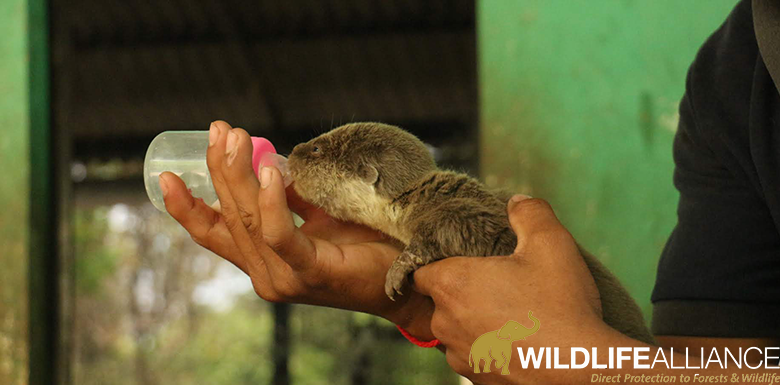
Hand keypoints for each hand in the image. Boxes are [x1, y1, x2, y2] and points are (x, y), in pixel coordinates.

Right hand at [159, 121, 434, 338]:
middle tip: (217, 130)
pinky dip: (270, 201)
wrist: (410, 276)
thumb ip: (290, 197)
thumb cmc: (368, 244)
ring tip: (232, 138)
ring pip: (248, 221)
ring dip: (237, 176)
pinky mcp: (309, 273)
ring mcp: (284, 278)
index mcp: (265, 262)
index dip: (188, 206)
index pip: (216, 234)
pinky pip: (279, 233)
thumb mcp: (320, 213)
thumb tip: (265, 159)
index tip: (166, 174)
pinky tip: (269, 169)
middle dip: (218, 170)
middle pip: (229, 218)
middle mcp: (267, 275)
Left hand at [413, 196, 616, 383]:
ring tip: (514, 314)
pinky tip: (519, 340)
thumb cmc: (561, 304)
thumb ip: (530, 214)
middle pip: (440, 300)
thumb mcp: (551, 243)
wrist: (580, 369)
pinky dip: (490, 347)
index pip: (420, 269)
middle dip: (463, 292)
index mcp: (452, 284)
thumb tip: (517, 201)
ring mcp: (459, 355)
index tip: (465, 260)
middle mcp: (445, 323)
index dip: (438, 262)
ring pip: (457, 331)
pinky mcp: (477, 379)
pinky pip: (475, 355)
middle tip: (500, 284)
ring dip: (476, 322)